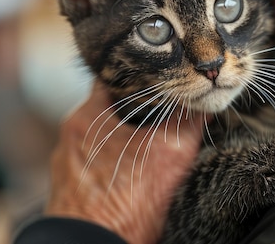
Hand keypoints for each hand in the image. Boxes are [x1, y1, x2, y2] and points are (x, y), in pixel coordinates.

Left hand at [45, 82, 204, 243]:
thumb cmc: (128, 201)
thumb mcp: (172, 152)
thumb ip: (190, 119)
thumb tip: (206, 100)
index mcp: (86, 116)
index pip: (114, 76)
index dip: (142, 73)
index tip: (165, 76)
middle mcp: (71, 136)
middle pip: (111, 106)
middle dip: (140, 107)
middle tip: (168, 108)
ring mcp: (69, 163)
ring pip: (105, 135)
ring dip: (129, 135)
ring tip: (156, 139)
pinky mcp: (74, 188)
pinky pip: (100, 161)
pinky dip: (118, 160)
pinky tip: (139, 169)